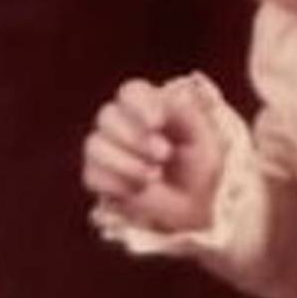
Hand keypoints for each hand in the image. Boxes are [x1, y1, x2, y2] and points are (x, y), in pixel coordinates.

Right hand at [81, 75, 223, 233]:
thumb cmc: (200, 164)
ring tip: (154, 175)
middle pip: (107, 115)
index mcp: (149, 105)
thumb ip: (187, 113)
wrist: (194, 206)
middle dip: (135, 137)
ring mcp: (106, 150)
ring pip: (94, 145)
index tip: (158, 123)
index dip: (140, 104)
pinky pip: (92, 175)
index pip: (130, 91)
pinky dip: (115, 183)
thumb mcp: (204, 137)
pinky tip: (138, 190)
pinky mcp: (98, 178)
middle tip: (164, 154)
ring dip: (125, 162)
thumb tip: (164, 100)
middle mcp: (122, 123)